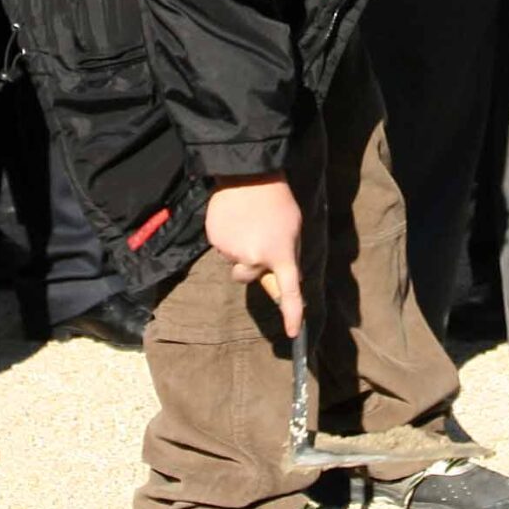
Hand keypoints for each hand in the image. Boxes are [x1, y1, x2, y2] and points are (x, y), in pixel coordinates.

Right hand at [205, 175, 302, 337]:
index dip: (292, 314)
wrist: (248, 176)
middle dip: (253, 263)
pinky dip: (228, 238)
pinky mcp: (215, 241)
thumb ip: (287, 255)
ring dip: (240, 249)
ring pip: (235, 261)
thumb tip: (280, 278)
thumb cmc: (277, 201)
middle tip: (259, 236)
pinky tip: (234, 218)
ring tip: (247, 222)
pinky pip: (222, 248)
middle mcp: (255, 258)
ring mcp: (232, 251)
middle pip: (250, 275)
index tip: (293, 333)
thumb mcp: (293, 228)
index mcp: (280, 254)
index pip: (289, 292)